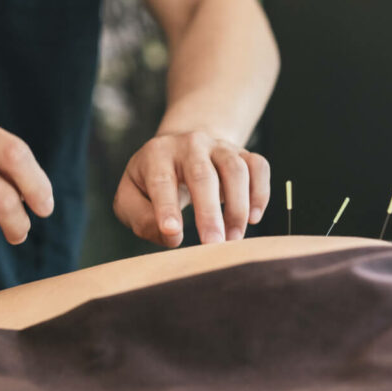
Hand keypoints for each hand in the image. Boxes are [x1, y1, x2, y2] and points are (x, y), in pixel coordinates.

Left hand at [112, 131, 270, 247]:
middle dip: (209, 213)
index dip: (167, 207)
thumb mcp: (131, 199)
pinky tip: (252, 218)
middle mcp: (190, 145)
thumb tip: (172, 236)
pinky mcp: (243, 153)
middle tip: (213, 245)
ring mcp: (220, 147)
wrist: (182, 150)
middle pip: (203, 175)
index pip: (161, 181)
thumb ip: (142, 220)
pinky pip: (259, 168)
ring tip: (233, 238)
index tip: (173, 233)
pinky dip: (260, 194)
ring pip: (236, 170)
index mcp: (157, 154)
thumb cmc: (152, 183)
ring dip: (237, 208)